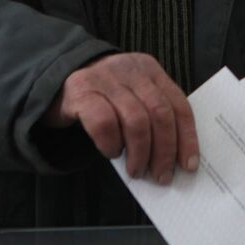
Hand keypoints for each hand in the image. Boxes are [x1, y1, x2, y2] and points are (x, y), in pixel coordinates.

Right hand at [43, 53, 197, 182]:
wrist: (56, 80)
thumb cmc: (102, 97)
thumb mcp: (131, 96)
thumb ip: (150, 116)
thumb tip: (173, 158)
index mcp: (150, 70)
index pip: (178, 104)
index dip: (186, 137)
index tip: (188, 164)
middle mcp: (130, 69)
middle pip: (159, 113)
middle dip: (164, 150)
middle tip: (160, 175)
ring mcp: (105, 78)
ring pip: (135, 120)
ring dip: (140, 152)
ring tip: (136, 170)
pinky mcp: (81, 90)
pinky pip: (104, 122)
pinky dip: (112, 144)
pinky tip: (112, 153)